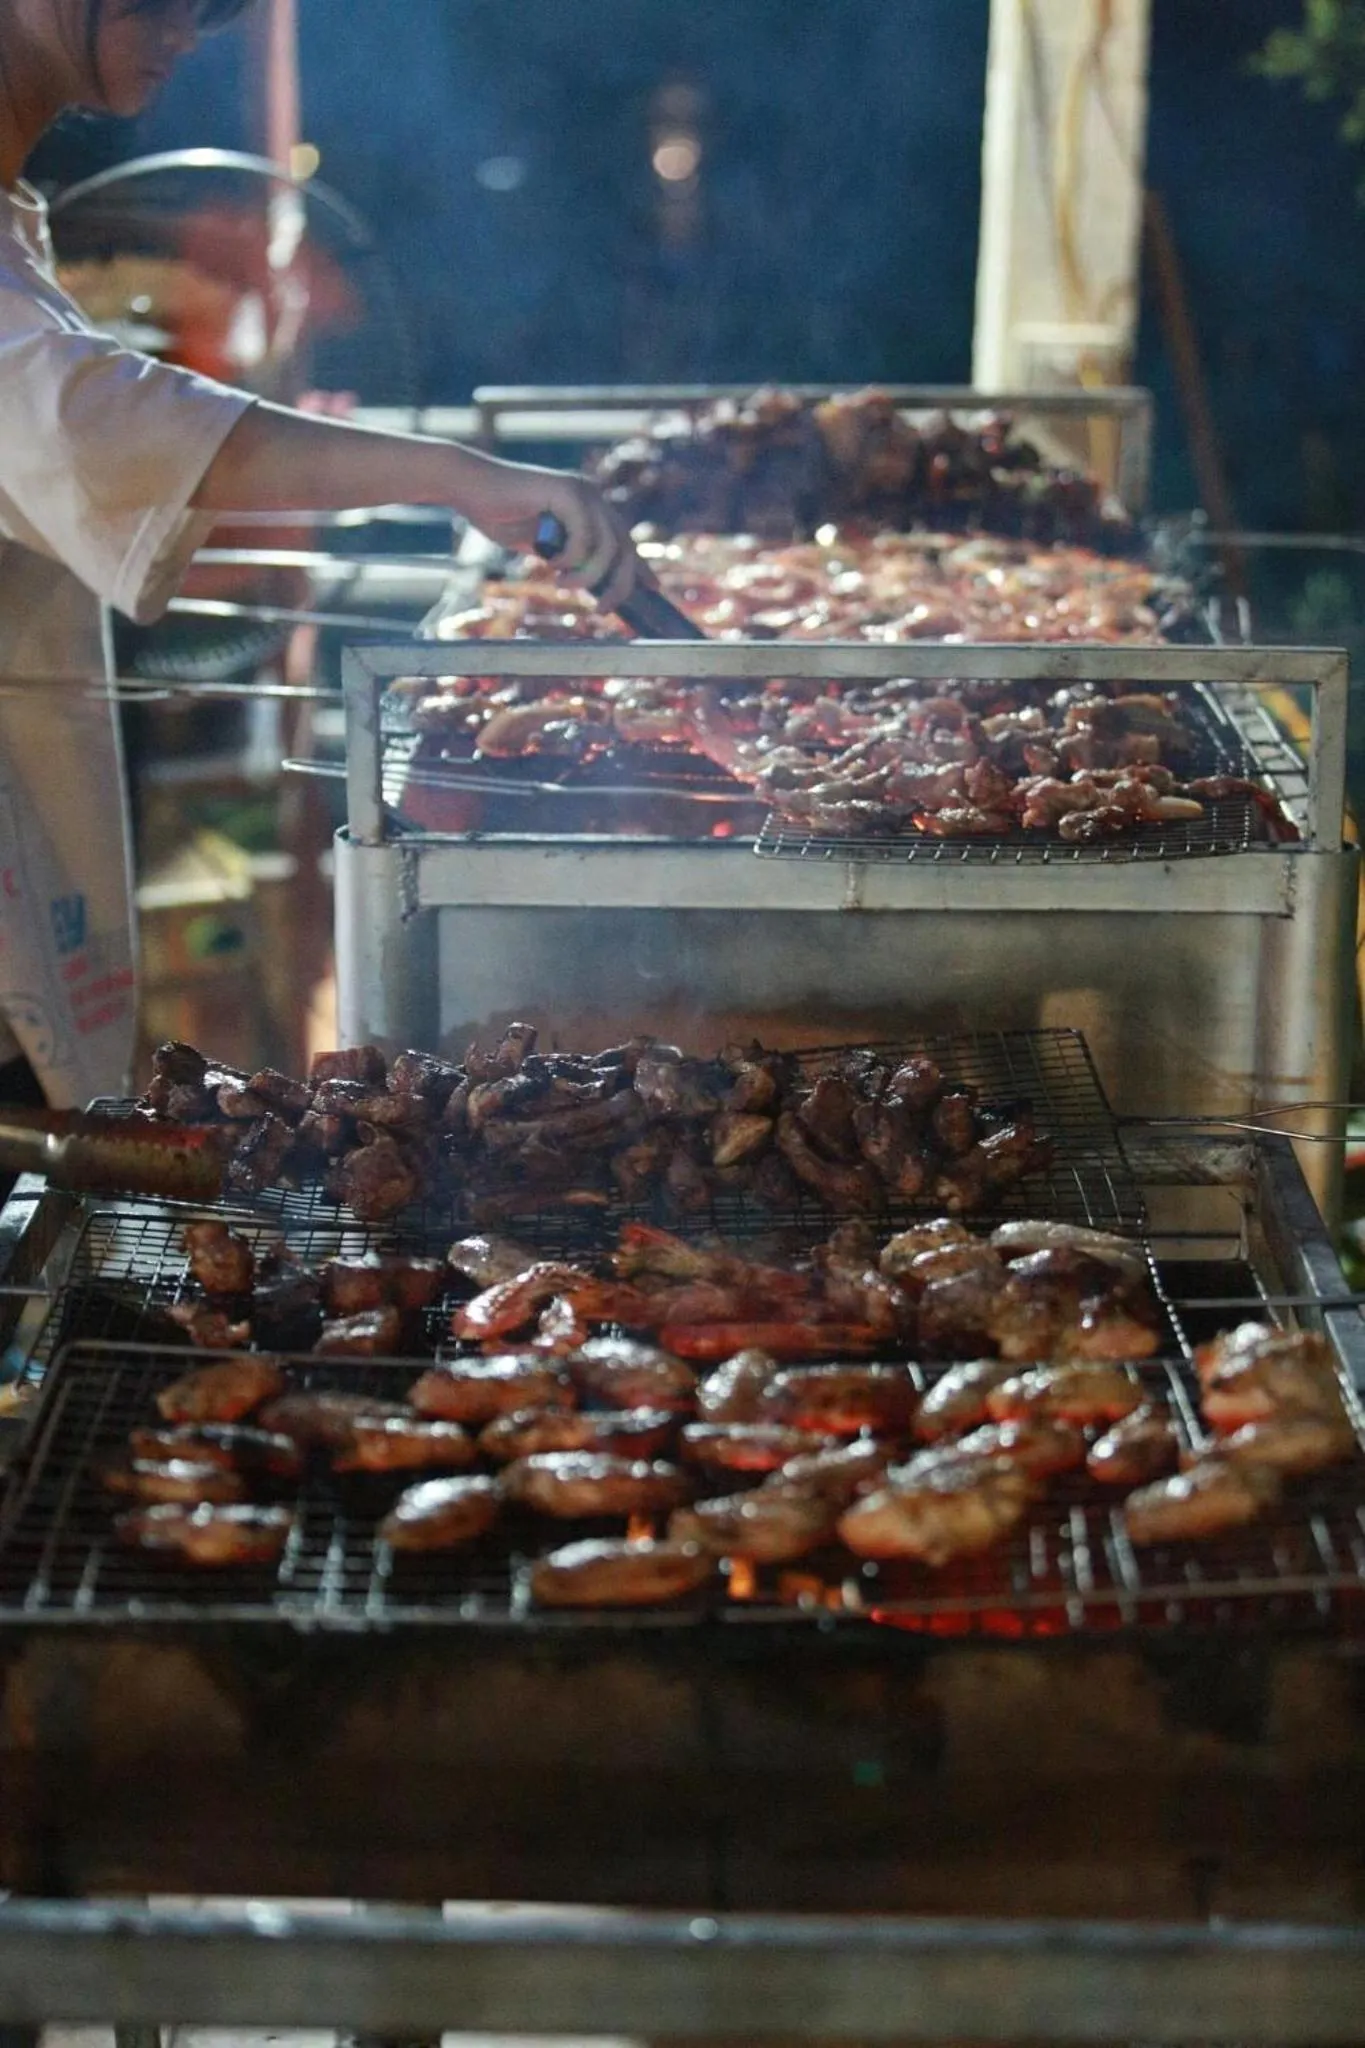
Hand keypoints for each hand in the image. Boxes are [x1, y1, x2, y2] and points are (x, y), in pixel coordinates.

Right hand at [456, 455, 645, 611]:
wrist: (469, 488)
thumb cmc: (498, 514)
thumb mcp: (540, 544)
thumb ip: (564, 557)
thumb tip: (586, 581)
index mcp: (589, 507)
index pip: (625, 541)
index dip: (640, 567)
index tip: (654, 590)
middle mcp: (591, 497)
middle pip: (625, 547)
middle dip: (620, 584)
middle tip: (604, 610)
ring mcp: (581, 492)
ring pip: (608, 546)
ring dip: (590, 576)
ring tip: (563, 586)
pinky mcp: (566, 491)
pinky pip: (584, 537)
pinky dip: (570, 559)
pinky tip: (550, 566)